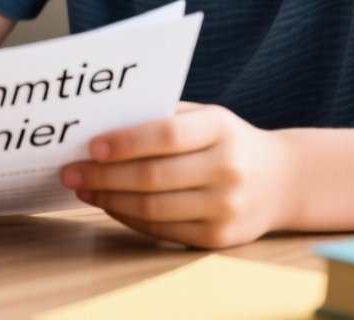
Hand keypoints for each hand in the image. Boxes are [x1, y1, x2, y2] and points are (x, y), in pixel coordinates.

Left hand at [58, 102, 292, 248]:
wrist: (283, 180)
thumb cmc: (228, 141)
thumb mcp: (206, 117)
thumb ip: (162, 116)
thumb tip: (100, 124)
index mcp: (221, 129)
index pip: (166, 135)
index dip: (125, 142)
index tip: (90, 147)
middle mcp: (227, 169)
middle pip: (153, 177)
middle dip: (103, 176)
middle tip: (70, 171)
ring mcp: (226, 208)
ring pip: (153, 208)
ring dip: (109, 200)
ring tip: (83, 189)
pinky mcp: (219, 238)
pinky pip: (162, 230)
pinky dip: (128, 218)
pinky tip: (109, 205)